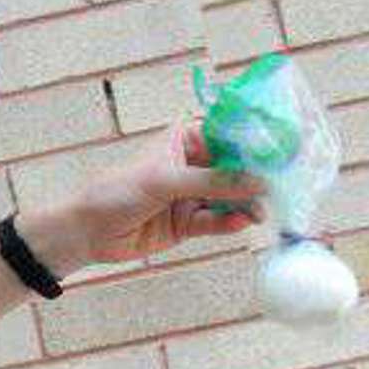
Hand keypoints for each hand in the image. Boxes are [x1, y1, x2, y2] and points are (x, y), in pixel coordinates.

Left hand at [63, 118, 267, 266]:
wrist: (86, 233)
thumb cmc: (114, 193)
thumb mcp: (163, 181)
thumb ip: (211, 182)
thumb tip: (255, 182)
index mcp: (184, 139)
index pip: (228, 135)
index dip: (254, 143)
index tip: (282, 151)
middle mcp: (192, 165)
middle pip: (235, 169)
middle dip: (256, 178)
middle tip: (279, 186)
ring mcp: (192, 195)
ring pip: (230, 197)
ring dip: (247, 204)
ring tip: (261, 211)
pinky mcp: (188, 222)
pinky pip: (217, 221)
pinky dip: (230, 222)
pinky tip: (241, 223)